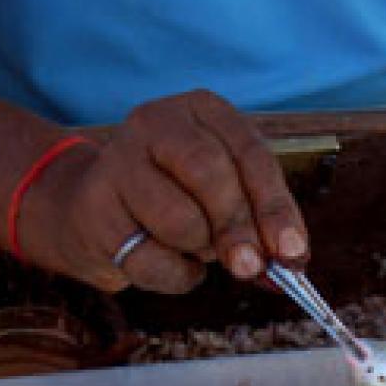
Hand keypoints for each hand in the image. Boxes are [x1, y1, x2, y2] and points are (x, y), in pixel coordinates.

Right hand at [20, 90, 308, 292]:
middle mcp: (155, 122)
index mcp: (202, 110)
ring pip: (179, 219)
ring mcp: (118, 161)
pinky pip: (150, 257)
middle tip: (251, 266)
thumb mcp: (227, 195)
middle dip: (238, 228)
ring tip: (196, 248)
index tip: (291, 250)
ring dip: (200, 250)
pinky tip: (170, 263)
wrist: (95, 212)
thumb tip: (292, 260)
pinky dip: (174, 274)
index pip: (250, 153)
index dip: (275, 206)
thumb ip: (260, 221)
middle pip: (210, 174)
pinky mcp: (93, 208)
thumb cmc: (179, 199)